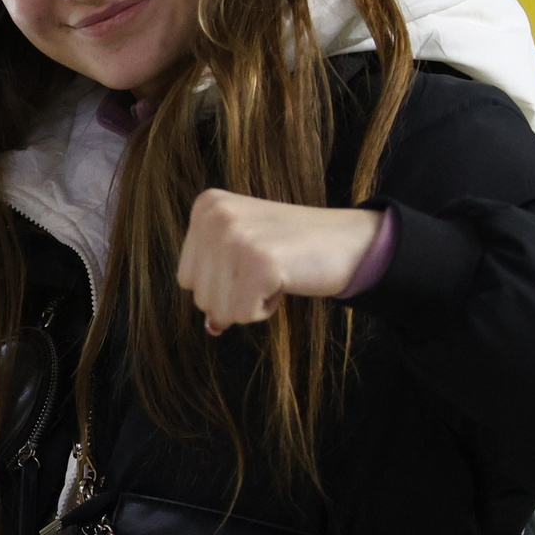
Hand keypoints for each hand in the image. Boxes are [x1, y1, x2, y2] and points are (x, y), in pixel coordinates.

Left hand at [174, 190, 383, 334]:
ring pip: (219, 310)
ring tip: (275, 273)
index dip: (222, 283)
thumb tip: (211, 327)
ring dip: (251, 303)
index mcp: (206, 207)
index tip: (253, 260)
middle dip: (235, 296)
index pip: (186, 278)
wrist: (348, 241)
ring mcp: (236, 237)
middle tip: (267, 268)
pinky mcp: (259, 263)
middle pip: (200, 297)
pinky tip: (285, 281)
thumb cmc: (293, 248)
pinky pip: (243, 315)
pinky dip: (266, 309)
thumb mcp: (242, 251)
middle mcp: (215, 216)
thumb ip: (215, 281)